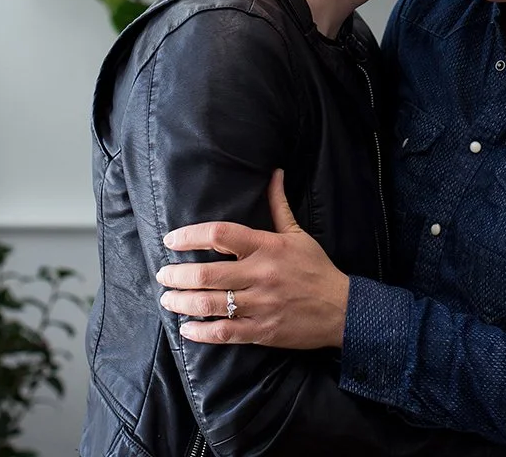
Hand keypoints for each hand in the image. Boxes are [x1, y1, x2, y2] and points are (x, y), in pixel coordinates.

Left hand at [158, 169, 349, 349]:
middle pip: (207, 274)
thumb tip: (274, 174)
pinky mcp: (263, 330)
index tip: (171, 241)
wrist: (342, 309)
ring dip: (182, 302)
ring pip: (210, 304)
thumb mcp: (298, 234)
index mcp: (267, 247)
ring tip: (168, 300)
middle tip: (163, 276)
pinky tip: (187, 329)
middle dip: (177, 275)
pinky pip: (225, 332)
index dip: (190, 236)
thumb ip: (279, 205)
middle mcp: (260, 274)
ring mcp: (261, 304)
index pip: (220, 235)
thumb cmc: (316, 268)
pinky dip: (202, 332)